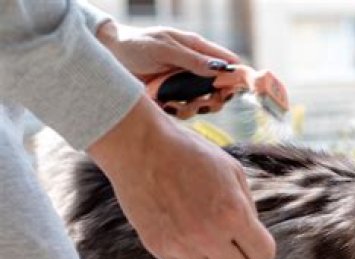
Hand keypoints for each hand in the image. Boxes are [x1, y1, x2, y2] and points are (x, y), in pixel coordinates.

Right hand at [88, 96, 275, 258]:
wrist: (140, 147)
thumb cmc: (191, 154)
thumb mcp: (232, 171)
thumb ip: (247, 207)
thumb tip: (252, 234)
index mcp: (233, 214)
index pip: (263, 256)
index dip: (261, 248)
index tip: (252, 239)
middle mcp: (209, 235)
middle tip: (233, 243)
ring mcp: (181, 245)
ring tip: (209, 240)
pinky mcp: (158, 247)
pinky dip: (189, 257)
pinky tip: (185, 232)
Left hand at [97, 21, 237, 117]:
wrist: (108, 57)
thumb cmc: (135, 44)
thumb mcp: (164, 48)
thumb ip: (191, 59)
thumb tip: (219, 68)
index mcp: (196, 49)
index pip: (227, 62)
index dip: (238, 75)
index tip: (240, 88)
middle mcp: (195, 68)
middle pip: (221, 88)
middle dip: (216, 98)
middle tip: (206, 102)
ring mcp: (184, 84)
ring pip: (205, 102)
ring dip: (196, 107)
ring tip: (179, 104)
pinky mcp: (173, 98)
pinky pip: (186, 111)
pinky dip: (180, 111)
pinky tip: (167, 105)